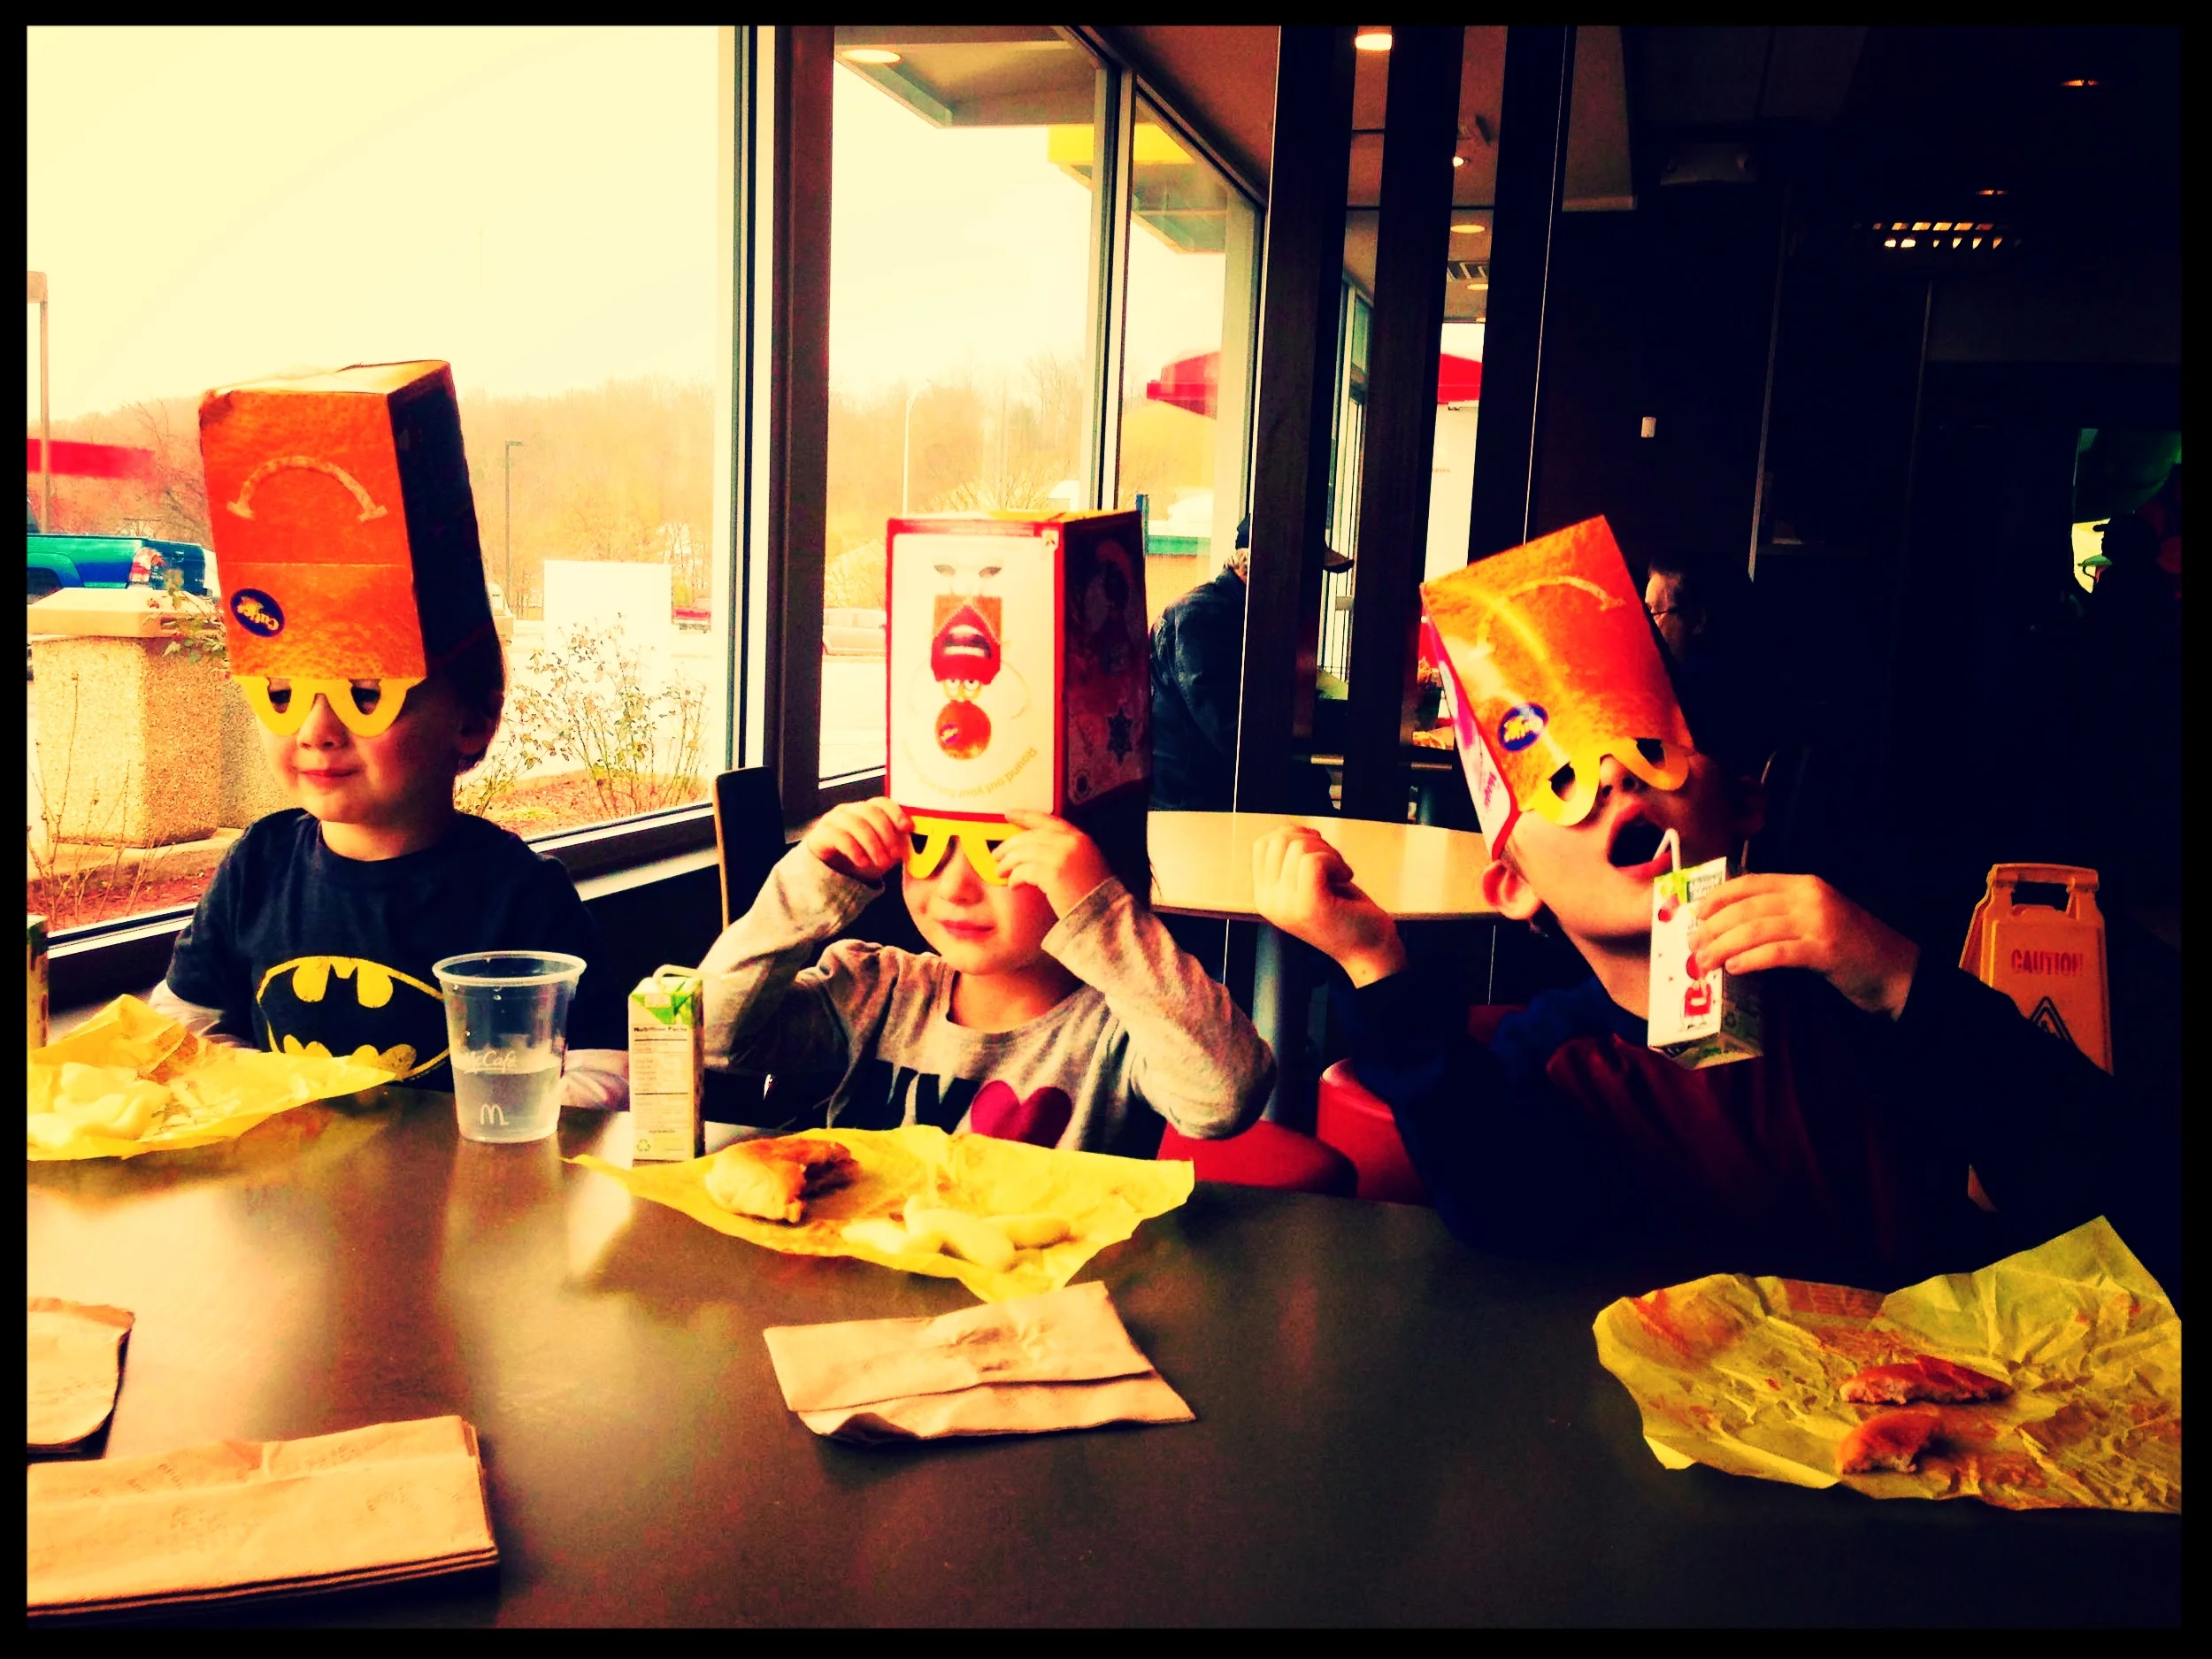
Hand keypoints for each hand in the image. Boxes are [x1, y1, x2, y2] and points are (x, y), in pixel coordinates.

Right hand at [803, 796, 910, 882]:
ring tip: (882, 862)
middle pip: (870, 812)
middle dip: (886, 833)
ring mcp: (834, 820)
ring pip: (856, 824)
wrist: (830, 871)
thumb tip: (913, 843)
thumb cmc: (860, 856)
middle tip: (896, 854)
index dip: (896, 813)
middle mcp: (850, 810)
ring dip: (873, 844)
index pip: (882, 802)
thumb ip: (896, 844)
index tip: (908, 828)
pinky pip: (839, 837)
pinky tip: (863, 862)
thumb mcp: (882, 851)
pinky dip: (854, 850)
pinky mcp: (821, 834)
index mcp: (866, 810)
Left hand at [996, 810, 1114, 915]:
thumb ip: (1065, 853)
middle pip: (1030, 836)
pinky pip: (1024, 870)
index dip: (1025, 816)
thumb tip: (1033, 851)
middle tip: (996, 854)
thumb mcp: (1085, 865)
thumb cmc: (1094, 896)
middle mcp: (1071, 843)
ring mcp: (1062, 856)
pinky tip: (1013, 885)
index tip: (1009, 814)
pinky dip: (1015, 877)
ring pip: (1023, 852)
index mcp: (1080, 839)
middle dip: (1009, 845)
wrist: (1105, 916)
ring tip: (1000, 872)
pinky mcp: (1053, 873)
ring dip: (1008, 862)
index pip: (1047, 820)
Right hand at [1251, 826, 1406, 987]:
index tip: (1317, 851)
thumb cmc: (1345, 912)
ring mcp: (1287, 905)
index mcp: (1265, 896)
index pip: (1262, 844)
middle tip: (1331, 864)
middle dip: (1311, 842)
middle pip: (1279, 841)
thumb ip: (1291, 859)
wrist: (1369, 949)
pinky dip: (1336, 861)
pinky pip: (1315, 860)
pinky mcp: (1309, 905)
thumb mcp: (1308, 882)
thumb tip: (1289, 828)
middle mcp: (1270, 902)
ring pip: (1298, 847)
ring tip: (1339, 874)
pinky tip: (1345, 877)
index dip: (1293, 835)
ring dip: (1329, 853)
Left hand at [1691, 873, 1920, 1019]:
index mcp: (1804, 884)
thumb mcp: (1813, 919)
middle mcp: (1810, 897)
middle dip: (1712, 928)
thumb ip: (1779, 915)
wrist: (1896, 970)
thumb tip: (1727, 926)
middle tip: (1693, 947)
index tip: (1696, 915)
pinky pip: (1776, 953)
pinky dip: (1750, 961)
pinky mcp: (1825, 951)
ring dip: (1723, 948)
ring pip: (1755, 931)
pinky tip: (1734, 969)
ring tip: (1705, 963)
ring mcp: (1819, 923)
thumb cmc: (1849, 948)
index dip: (1718, 898)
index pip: (1750, 883)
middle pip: (1746, 909)